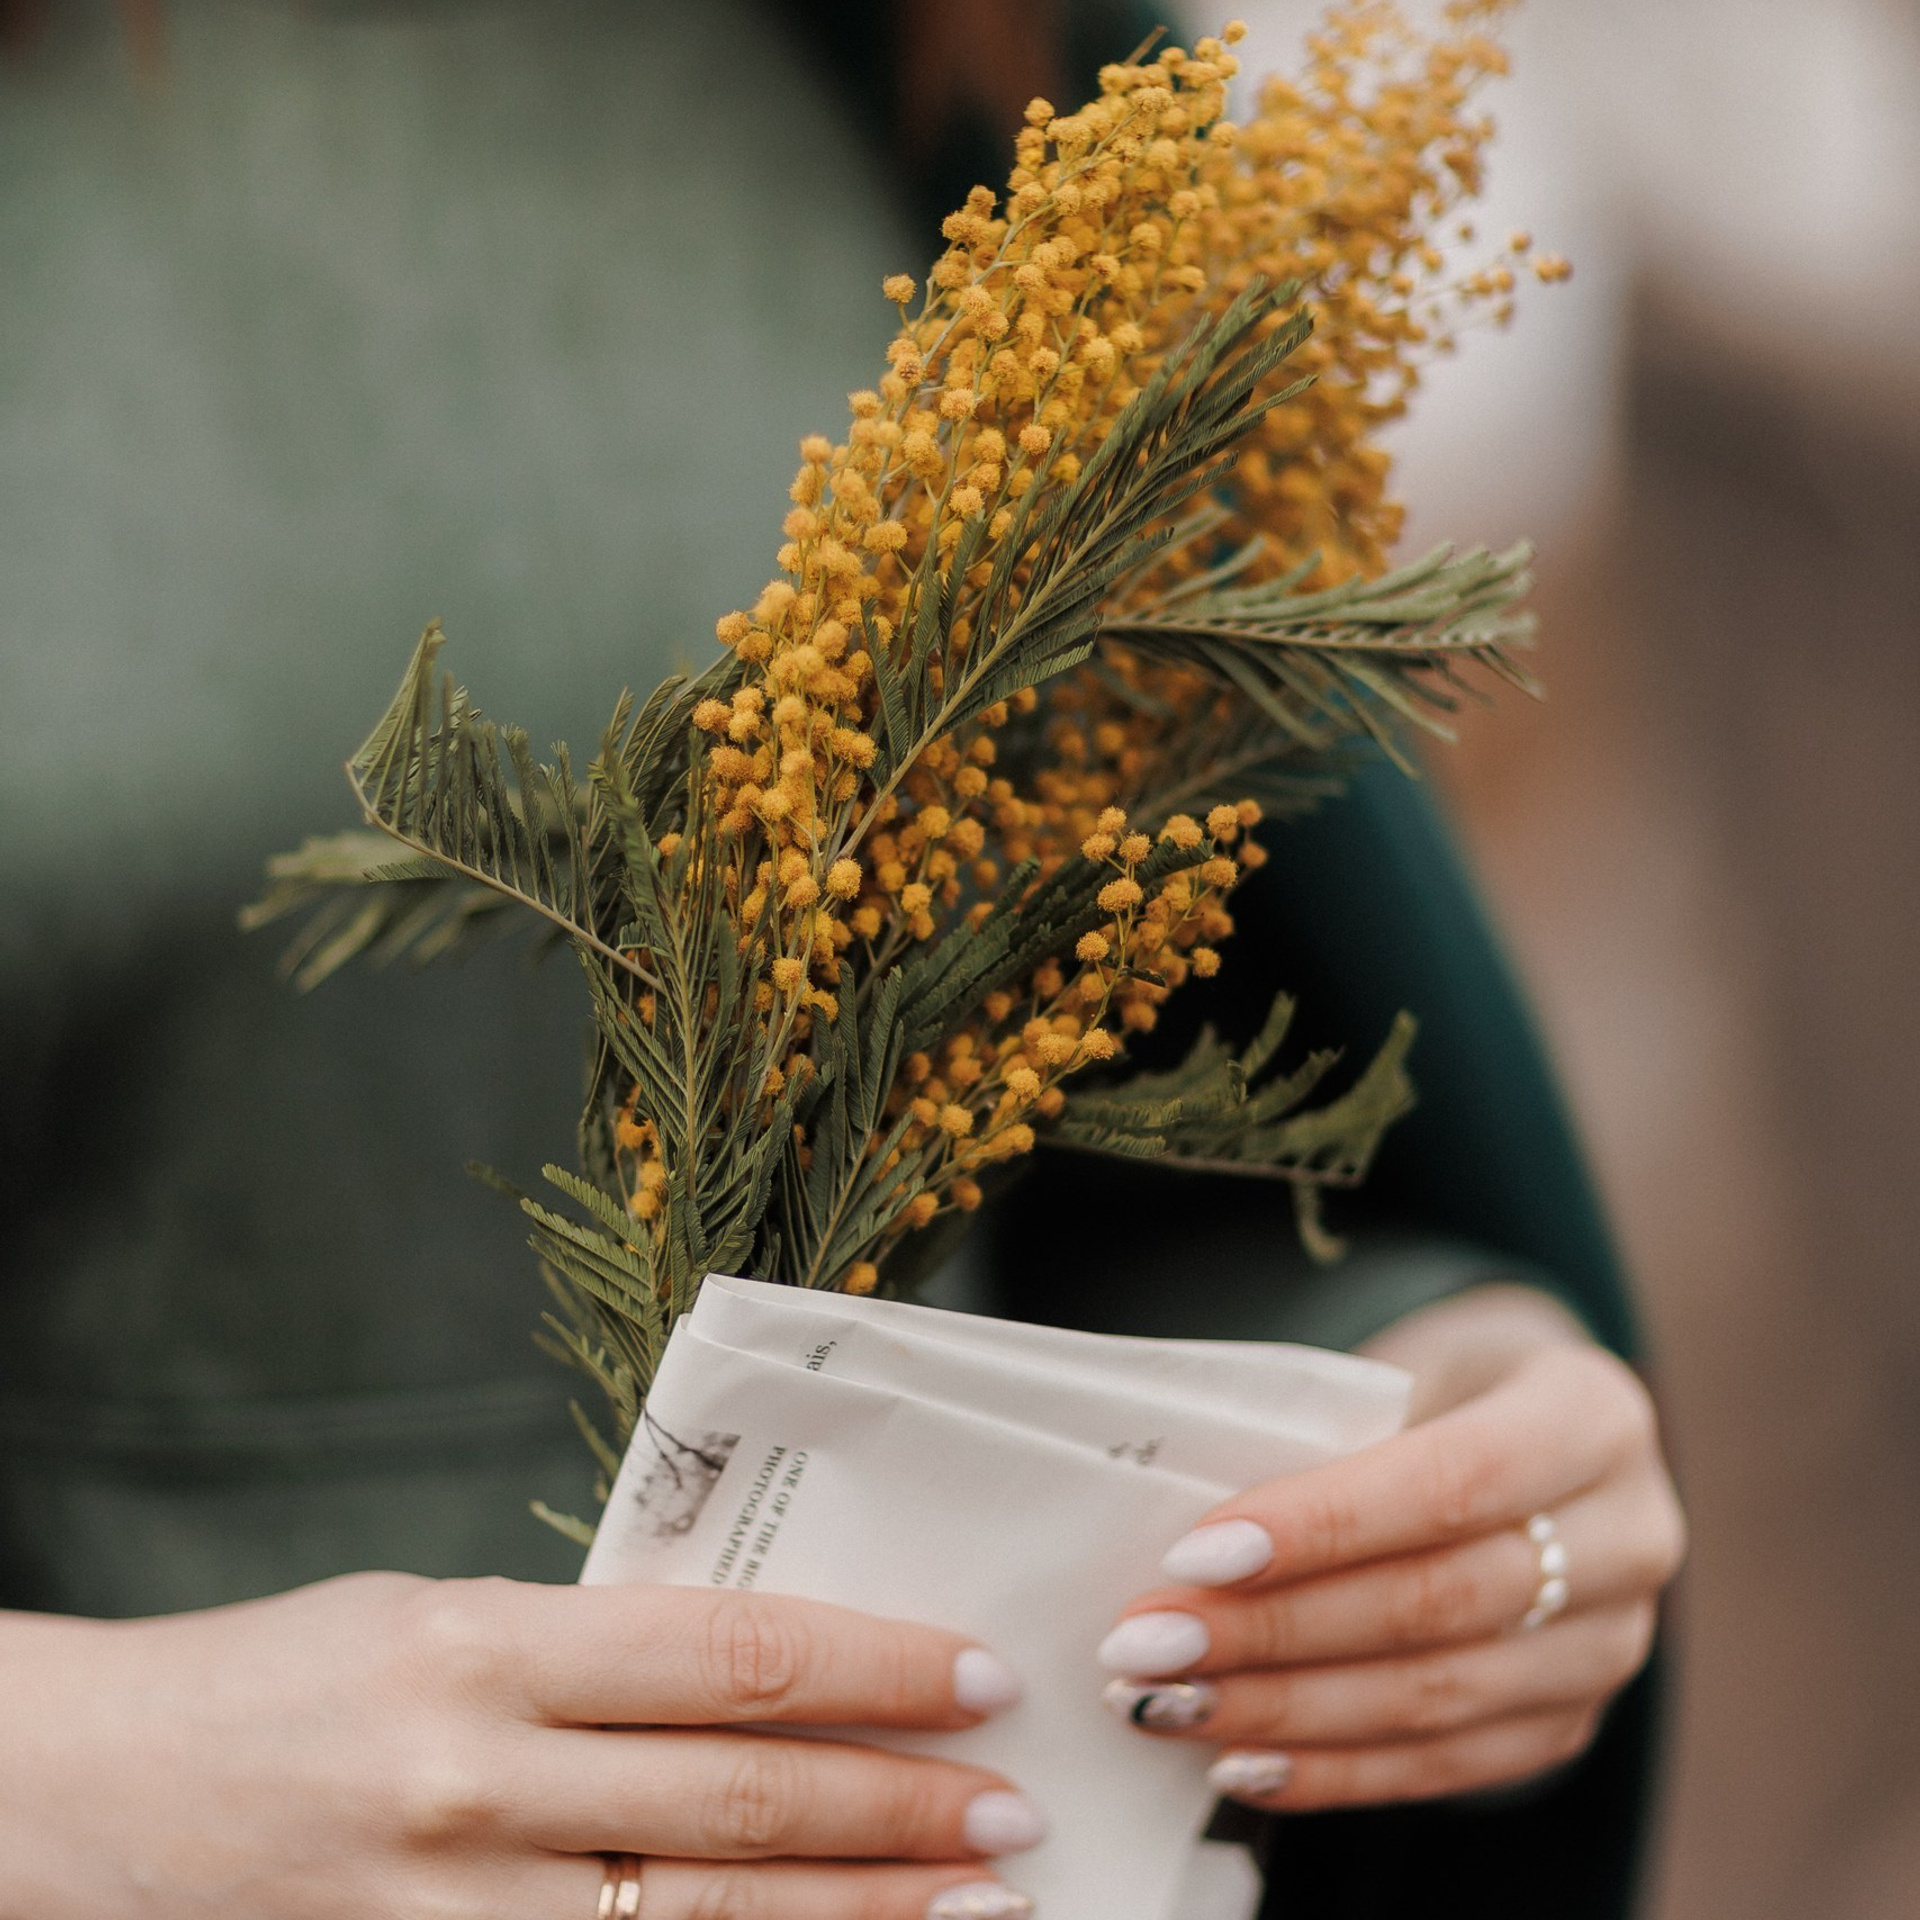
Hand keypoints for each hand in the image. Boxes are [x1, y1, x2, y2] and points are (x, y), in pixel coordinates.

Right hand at [0, 1573, 1041, 1919]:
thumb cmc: (282, 1681)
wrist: (87, 1801)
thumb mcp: (441, 1617)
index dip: (877, 1668)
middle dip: (900, 1812)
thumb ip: (591, 1652)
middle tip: (1013, 1811)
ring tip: (974, 1906)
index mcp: (486, 1645)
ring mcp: (450, 1912)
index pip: (734, 1654)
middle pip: (743, 1804)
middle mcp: (478, 1783)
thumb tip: (763, 1675)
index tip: (977, 1676)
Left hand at [1096, 1284, 1684, 1811]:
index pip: (1455, 1481)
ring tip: (1167, 1703)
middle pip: (1438, 1601)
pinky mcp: (1571, 1720)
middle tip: (1146, 1643)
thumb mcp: (1402, 1362)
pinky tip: (1240, 1763)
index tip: (1195, 1552)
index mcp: (1594, 1414)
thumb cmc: (1435, 1382)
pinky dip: (1335, 1770)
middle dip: (1274, 1630)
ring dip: (1284, 1712)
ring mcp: (1611, 1642)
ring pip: (1437, 1698)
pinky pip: (1447, 1765)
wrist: (1527, 1431)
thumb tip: (1194, 1538)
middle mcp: (1632, 1535)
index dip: (1324, 1524)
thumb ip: (1328, 1433)